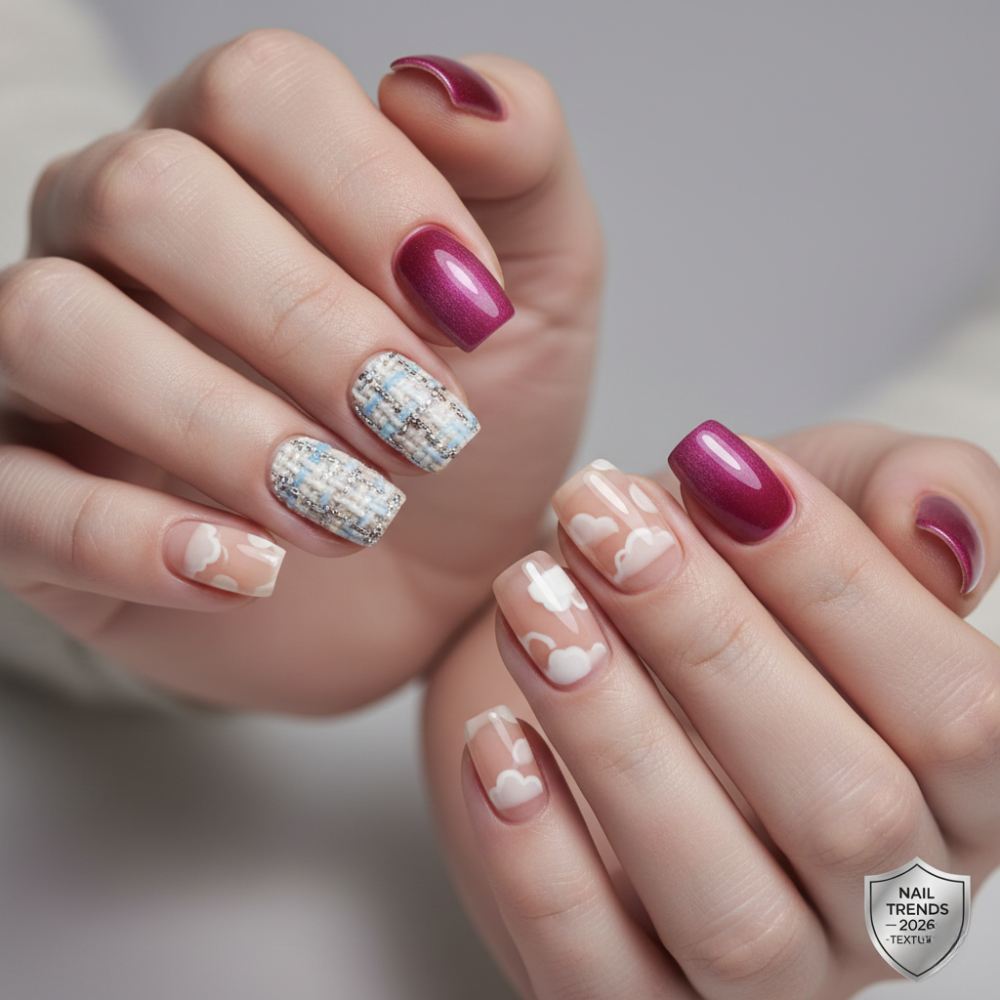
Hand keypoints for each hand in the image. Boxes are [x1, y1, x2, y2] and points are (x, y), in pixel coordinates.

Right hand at [0, 33, 599, 709]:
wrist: (437, 578)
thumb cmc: (481, 429)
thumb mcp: (542, 292)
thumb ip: (520, 167)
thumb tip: (433, 85)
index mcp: (246, 162)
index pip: (257, 89)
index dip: (372, 193)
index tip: (472, 316)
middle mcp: (123, 238)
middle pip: (147, 194)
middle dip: (308, 323)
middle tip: (421, 429)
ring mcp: (58, 366)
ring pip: (51, 325)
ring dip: (224, 431)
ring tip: (348, 512)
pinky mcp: (31, 495)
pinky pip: (11, 492)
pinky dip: (132, 539)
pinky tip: (245, 570)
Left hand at [424, 420, 999, 998]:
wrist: (597, 634)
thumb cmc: (723, 570)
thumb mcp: (826, 494)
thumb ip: (916, 493)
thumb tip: (940, 531)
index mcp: (963, 784)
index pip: (962, 711)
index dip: (836, 579)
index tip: (715, 469)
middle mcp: (886, 898)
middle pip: (845, 810)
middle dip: (709, 645)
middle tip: (604, 528)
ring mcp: (768, 972)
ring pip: (727, 911)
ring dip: (618, 743)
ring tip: (535, 608)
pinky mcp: (634, 994)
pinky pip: (597, 978)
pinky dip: (538, 863)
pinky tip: (493, 741)